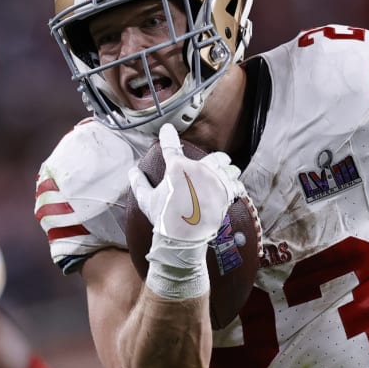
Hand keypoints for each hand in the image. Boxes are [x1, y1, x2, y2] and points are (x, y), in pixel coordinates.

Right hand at [126, 123, 244, 270]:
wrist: (183, 238)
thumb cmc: (164, 218)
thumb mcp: (146, 200)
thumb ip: (138, 183)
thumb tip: (131, 171)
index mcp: (177, 168)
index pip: (170, 146)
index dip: (168, 135)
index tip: (168, 129)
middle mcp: (198, 170)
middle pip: (215, 157)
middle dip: (217, 159)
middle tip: (219, 162)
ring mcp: (213, 181)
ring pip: (229, 168)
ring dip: (229, 171)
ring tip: (230, 174)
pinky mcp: (225, 194)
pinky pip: (236, 185)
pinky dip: (235, 187)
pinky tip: (234, 189)